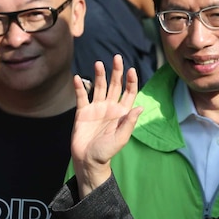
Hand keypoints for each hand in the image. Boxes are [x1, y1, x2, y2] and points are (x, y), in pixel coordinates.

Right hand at [71, 54, 142, 197]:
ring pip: (99, 87)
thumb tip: (140, 107)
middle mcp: (110, 107)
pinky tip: (77, 78)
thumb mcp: (121, 138)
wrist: (88, 160)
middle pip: (115, 85)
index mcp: (122, 113)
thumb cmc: (107, 151)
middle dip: (116, 72)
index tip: (131, 69)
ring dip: (99, 75)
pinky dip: (79, 87)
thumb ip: (129, 122)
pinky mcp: (82, 112)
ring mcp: (96, 108)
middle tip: (117, 57)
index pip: (129, 93)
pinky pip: (81, 96)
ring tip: (98, 63)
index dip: (131, 81)